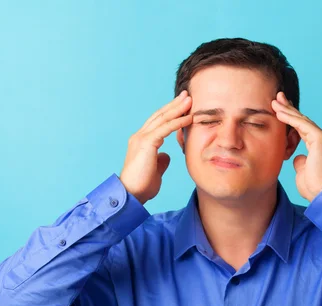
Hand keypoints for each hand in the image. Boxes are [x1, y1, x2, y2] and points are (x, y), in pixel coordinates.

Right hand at [119, 90, 192, 204]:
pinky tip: (189, 118)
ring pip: (162, 118)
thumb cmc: (142, 185)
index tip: (183, 105)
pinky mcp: (146, 143)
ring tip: (190, 101)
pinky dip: (178, 122)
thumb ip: (161, 160)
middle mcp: (140, 136)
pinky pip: (165, 129)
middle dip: (174, 104)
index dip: (170, 112)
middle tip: (187, 95)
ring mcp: (141, 138)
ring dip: (178, 109)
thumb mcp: (155, 170)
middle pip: (160, 115)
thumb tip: (166, 155)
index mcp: (142, 141)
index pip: (158, 122)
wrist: (131, 194)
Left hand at [271, 91, 321, 201]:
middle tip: (277, 97)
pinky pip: (302, 125)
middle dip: (289, 108)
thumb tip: (296, 157)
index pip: (302, 128)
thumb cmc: (313, 187)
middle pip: (302, 120)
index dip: (290, 118)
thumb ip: (300, 161)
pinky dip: (289, 119)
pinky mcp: (321, 139)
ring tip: (274, 102)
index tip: (279, 110)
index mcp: (319, 145)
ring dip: (286, 110)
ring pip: (302, 120)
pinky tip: (279, 113)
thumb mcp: (302, 171)